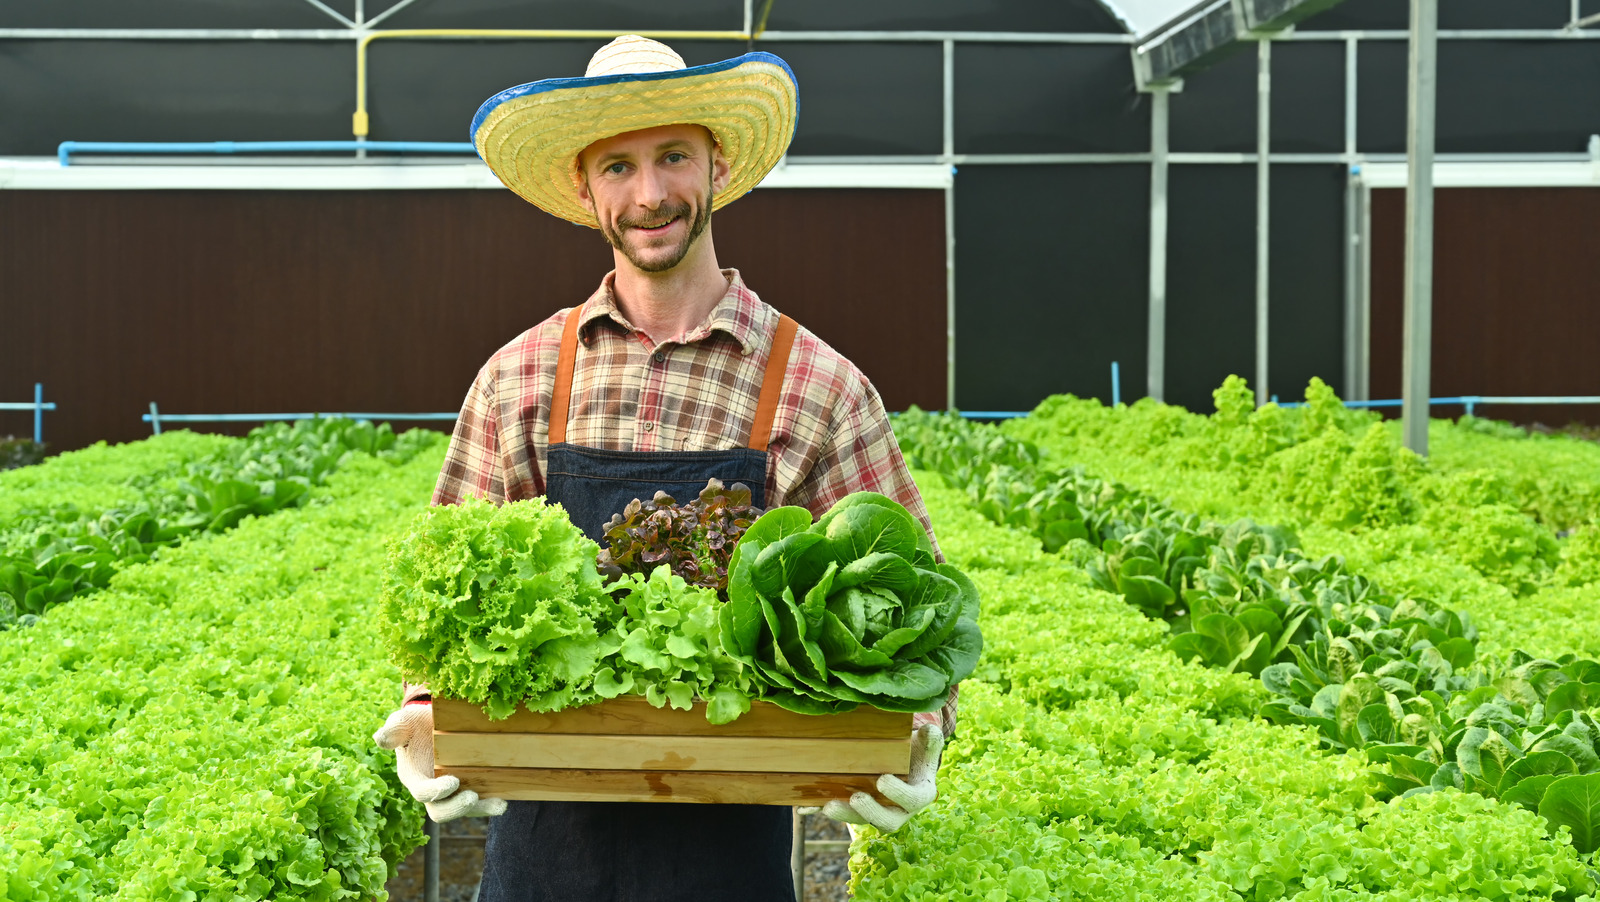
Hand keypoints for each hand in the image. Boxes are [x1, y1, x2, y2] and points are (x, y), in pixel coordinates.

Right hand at [373, 699, 507, 821]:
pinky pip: (480, 802)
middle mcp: (433, 791)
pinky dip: (491, 804)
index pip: (422, 793)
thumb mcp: (403, 722)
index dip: (436, 792)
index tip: (453, 782)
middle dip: (456, 808)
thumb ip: (393, 731)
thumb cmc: (415, 723)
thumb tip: (380, 738)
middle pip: (441, 812)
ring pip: (464, 810)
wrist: (434, 720)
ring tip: (499, 805)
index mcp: (414, 779)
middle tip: (471, 797)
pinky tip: (504, 801)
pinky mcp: (470, 787)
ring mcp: (452, 792)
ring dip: (481, 810)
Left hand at [822, 723, 941, 833]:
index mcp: (919, 795)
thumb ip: (930, 739)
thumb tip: (929, 731)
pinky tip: (805, 808)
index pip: (911, 800)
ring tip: (828, 806)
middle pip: (887, 820)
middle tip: (856, 798)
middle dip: (870, 812)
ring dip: (845, 815)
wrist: (904, 763)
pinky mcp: (857, 810)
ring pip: (862, 821)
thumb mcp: (925, 744)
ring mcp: (877, 812)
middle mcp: (899, 810)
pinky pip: (841, 814)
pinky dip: (822, 811)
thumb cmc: (915, 752)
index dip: (898, 794)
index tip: (882, 779)